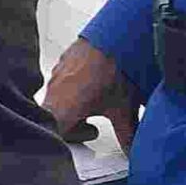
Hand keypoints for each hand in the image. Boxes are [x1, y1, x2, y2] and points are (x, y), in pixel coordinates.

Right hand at [42, 37, 139, 151]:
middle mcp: (55, 91)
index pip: (52, 135)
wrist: (115, 32)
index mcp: (65, 107)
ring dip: (72, 108)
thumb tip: (133, 152)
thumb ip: (127, 135)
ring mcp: (57, 74)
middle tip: (92, 125)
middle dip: (71, 126)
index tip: (85, 138)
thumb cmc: (114, 67)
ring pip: (55, 100)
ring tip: (96, 104)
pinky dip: (73, 90)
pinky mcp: (63, 62)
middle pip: (52, 119)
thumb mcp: (123, 108)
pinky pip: (60, 83)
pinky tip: (93, 85)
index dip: (67, 141)